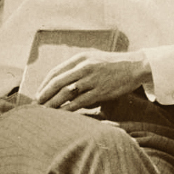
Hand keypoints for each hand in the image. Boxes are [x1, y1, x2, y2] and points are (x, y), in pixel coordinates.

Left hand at [36, 52, 152, 111]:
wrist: (135, 66)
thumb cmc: (113, 65)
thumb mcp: (93, 59)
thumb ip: (78, 67)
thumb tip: (62, 81)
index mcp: (80, 58)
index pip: (56, 71)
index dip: (44, 84)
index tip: (38, 93)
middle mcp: (84, 67)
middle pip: (58, 82)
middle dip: (45, 94)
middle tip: (37, 104)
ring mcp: (92, 79)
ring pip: (66, 93)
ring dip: (54, 103)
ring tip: (45, 111)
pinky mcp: (101, 91)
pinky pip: (80, 102)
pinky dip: (68, 109)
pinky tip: (62, 114)